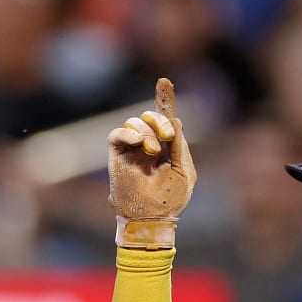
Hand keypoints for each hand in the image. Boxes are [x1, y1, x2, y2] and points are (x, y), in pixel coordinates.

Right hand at [108, 77, 196, 247]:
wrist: (152, 219)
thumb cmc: (171, 200)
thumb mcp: (185, 170)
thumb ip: (180, 147)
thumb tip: (176, 120)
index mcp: (165, 147)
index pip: (163, 118)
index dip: (164, 99)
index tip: (164, 81)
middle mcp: (146, 144)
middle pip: (149, 116)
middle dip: (160, 119)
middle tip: (168, 136)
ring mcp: (130, 149)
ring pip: (133, 122)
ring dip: (147, 131)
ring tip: (153, 151)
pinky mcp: (116, 156)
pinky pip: (116, 134)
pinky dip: (128, 132)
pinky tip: (139, 143)